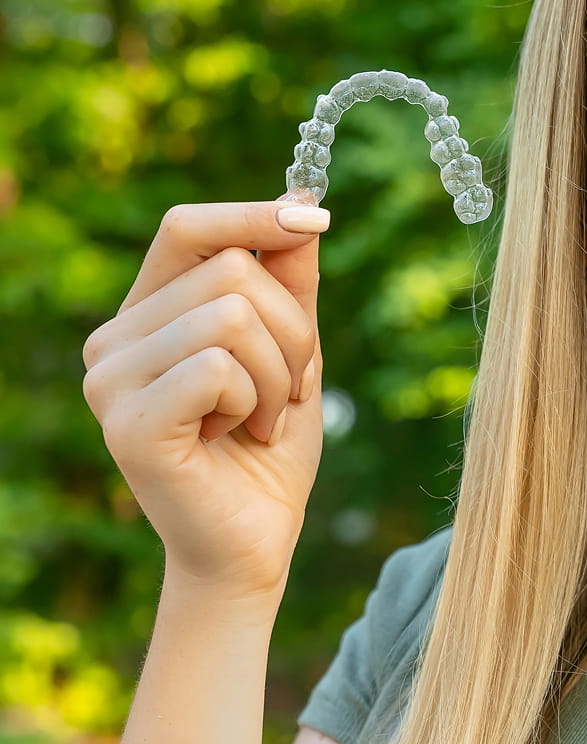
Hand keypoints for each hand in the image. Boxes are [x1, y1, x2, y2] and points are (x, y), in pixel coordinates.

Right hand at [80, 191, 329, 601]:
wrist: (255, 541)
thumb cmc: (270, 445)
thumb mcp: (294, 349)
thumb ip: (290, 281)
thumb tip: (302, 202)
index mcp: (146, 314)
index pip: (187, 229)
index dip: (256, 215)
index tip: (318, 217)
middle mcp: (114, 340)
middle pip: (232, 273)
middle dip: (294, 331)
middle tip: (288, 389)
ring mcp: (111, 382)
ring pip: (233, 315)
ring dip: (280, 373)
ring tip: (263, 417)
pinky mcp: (127, 424)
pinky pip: (218, 366)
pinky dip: (255, 400)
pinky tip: (240, 436)